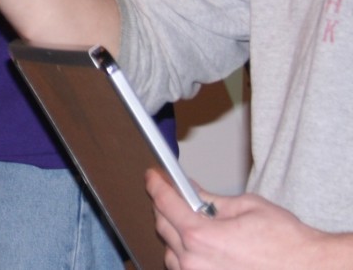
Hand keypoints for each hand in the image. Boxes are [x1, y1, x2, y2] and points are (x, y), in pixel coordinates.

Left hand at [146, 169, 345, 269]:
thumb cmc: (286, 243)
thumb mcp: (246, 206)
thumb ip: (210, 200)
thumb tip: (190, 190)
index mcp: (200, 235)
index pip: (164, 202)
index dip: (156, 184)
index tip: (153, 176)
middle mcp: (194, 261)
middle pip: (162, 226)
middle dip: (165, 206)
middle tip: (175, 193)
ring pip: (170, 252)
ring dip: (175, 234)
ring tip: (190, 222)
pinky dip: (185, 257)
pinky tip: (198, 247)